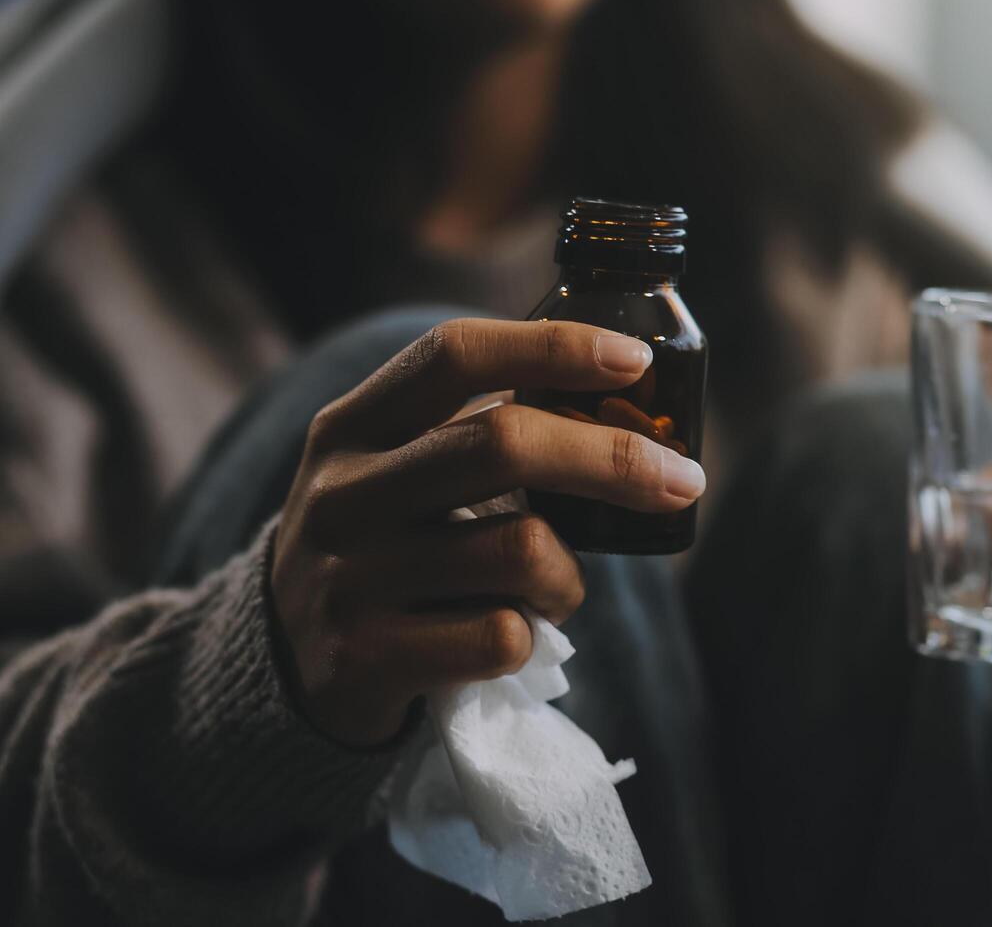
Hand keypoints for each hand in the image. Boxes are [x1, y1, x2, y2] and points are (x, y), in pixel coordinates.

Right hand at [271, 319, 704, 746]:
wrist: (284, 666)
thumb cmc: (380, 547)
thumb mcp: (391, 473)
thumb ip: (472, 434)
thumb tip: (622, 403)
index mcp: (351, 427)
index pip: (454, 356)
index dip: (551, 347)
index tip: (633, 360)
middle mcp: (342, 493)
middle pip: (503, 443)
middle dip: (613, 458)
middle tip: (683, 480)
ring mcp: (349, 578)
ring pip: (520, 551)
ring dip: (568, 574)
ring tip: (556, 587)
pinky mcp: (365, 658)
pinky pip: (501, 637)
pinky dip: (532, 635)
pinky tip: (510, 635)